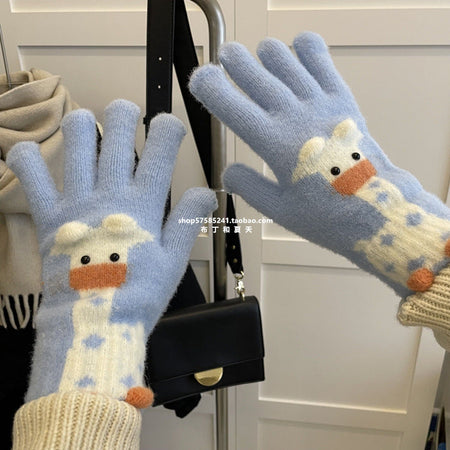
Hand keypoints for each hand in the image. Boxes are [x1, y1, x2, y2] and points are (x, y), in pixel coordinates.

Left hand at [7, 99, 216, 406]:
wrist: (94, 322)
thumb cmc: (139, 293)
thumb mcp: (174, 260)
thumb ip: (188, 221)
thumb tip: (206, 192)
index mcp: (143, 205)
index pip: (159, 152)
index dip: (166, 129)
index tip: (168, 124)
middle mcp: (110, 195)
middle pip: (116, 138)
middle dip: (123, 114)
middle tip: (126, 111)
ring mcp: (77, 203)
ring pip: (76, 146)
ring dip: (81, 126)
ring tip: (86, 123)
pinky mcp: (49, 218)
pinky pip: (32, 180)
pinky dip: (26, 160)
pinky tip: (28, 152)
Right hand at [189, 32, 449, 339]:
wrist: (376, 207)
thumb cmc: (326, 214)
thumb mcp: (278, 209)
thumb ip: (248, 186)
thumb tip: (228, 172)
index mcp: (272, 142)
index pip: (229, 102)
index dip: (209, 85)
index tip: (201, 80)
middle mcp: (292, 114)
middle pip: (253, 70)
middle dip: (233, 60)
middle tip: (227, 61)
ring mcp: (319, 101)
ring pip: (283, 57)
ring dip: (266, 55)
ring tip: (262, 62)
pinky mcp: (341, 97)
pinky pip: (319, 58)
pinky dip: (304, 48)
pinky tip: (297, 55)